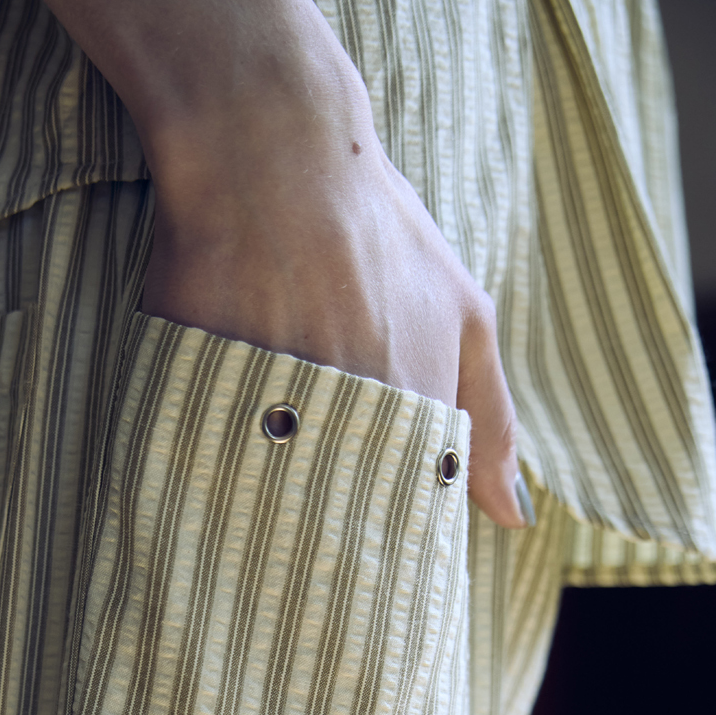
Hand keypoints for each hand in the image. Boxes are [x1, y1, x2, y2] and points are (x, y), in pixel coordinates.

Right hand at [14, 0, 528, 529]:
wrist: (269, 155)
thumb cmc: (373, 227)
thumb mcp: (461, 311)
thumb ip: (491, 420)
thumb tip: (514, 517)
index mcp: (411, 419)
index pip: (402, 527)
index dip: (385, 546)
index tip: (369, 559)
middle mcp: (347, 428)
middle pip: (337, 526)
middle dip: (327, 544)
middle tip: (311, 549)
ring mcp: (271, 418)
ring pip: (276, 508)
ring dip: (272, 517)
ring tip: (262, 505)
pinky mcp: (201, 408)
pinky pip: (211, 476)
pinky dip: (215, 484)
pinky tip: (217, 473)